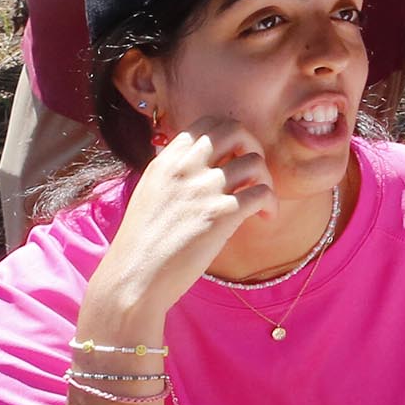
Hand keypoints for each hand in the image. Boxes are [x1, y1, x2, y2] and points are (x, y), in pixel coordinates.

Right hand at [86, 126, 272, 328]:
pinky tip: (265, 218)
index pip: (206, 124)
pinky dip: (271, 204)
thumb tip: (204, 168)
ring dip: (266, 179)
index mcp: (165, 163)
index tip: (233, 158)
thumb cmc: (142, 246)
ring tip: (261, 201)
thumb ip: (174, 177)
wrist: (133, 279)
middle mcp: (184, 169)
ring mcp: (203, 189)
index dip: (228, 136)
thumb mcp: (150, 196)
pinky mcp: (220, 214)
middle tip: (253, 172)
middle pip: (234, 130)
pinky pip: (262, 193)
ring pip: (254, 162)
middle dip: (252, 145)